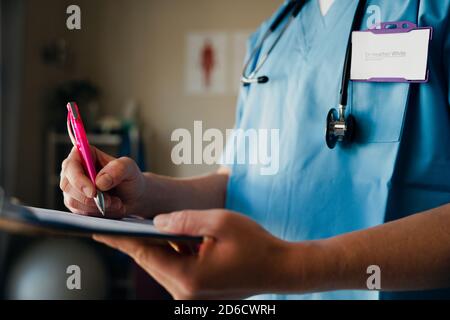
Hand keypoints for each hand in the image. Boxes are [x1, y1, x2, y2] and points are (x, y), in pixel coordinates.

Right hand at [60, 146, 146, 217]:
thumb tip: (99, 181)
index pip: (71, 165)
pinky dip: (97, 212)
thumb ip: (118, 169)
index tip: (93, 192)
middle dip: (89, 197)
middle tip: (110, 200)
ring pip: (73, 201)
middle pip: (67, 185)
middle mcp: (74, 170)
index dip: (78, 179)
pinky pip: (79, 212)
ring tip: (115, 202)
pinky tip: (111, 207)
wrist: (134, 197)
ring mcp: (73, 188)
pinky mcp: (76, 203)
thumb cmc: (130, 178)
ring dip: (96, 206)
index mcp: (84, 155)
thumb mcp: (129, 168)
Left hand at [94, 210, 290, 298]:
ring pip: (162, 266)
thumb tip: (156, 222)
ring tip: (135, 227)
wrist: (282, 268)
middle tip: (111, 224)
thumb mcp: (220, 222)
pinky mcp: (199, 293)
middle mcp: (185, 292)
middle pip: (150, 262)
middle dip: (133, 241)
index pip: (144, 253)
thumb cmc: (256, 244)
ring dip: (153, 247)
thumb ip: (183, 220)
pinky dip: (169, 254)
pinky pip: (175, 270)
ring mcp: (192, 296)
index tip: (96, 229)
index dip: (119, 238)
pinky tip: (166, 239)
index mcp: (188, 277)